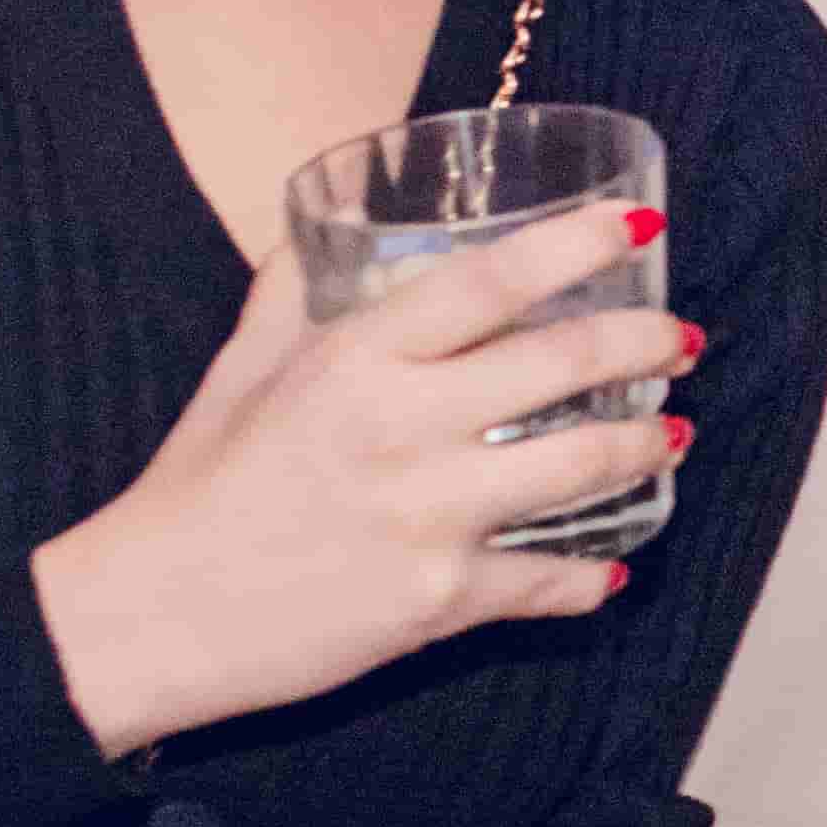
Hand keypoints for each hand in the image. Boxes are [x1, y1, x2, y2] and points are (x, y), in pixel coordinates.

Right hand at [31, 202, 698, 755]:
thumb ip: (294, 287)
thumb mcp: (241, 367)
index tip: (637, 227)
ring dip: (648, 447)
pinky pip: (547, 581)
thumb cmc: (197, 485)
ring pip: (582, 467)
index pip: (490, 280)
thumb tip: (329, 210)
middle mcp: (401, 427)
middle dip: (645, 344)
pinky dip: (590, 576)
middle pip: (564, 363)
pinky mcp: (439, 600)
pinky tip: (614, 565)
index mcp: (355, 359)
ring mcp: (427, 515)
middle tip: (680, 339)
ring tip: (676, 434)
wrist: (147, 617)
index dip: (576, 245)